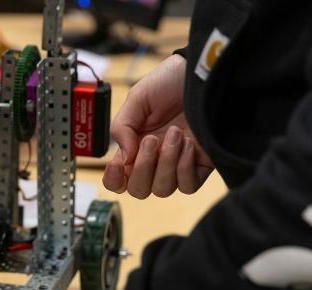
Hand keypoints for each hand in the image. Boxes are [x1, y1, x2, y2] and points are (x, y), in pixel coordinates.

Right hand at [104, 55, 214, 198]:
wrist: (200, 74)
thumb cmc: (168, 82)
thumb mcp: (136, 99)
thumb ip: (121, 129)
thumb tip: (124, 160)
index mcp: (134, 147)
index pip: (118, 180)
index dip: (114, 179)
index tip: (117, 164)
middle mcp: (154, 161)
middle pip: (139, 190)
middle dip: (143, 167)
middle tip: (153, 139)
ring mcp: (176, 165)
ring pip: (163, 189)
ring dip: (166, 163)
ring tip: (176, 134)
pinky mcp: (200, 165)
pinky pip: (188, 186)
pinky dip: (184, 168)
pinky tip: (189, 144)